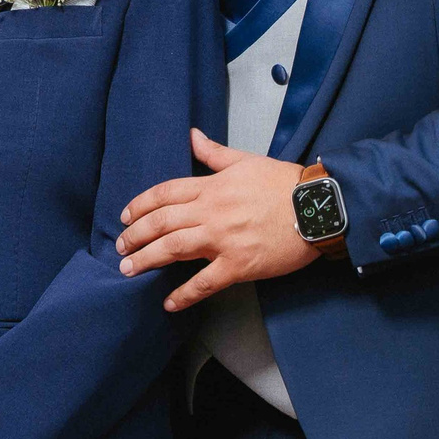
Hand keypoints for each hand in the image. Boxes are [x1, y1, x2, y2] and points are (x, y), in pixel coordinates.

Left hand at [117, 129, 316, 312]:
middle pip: (162, 222)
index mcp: (212, 186)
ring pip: (174, 249)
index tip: (125, 216)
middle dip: (136, 235)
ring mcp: (223, 240)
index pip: (165, 193)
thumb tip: (192, 135)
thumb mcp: (246, 161)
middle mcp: (211, 212)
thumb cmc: (284, 184)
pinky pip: (204, 282)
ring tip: (129, 269)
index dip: (140, 205)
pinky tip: (169, 302)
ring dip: (147, 260)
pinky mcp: (239, 264)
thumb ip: (214, 153)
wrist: (318, 207)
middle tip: (121, 247)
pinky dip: (184, 294)